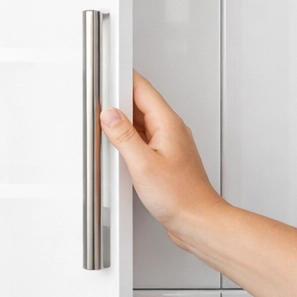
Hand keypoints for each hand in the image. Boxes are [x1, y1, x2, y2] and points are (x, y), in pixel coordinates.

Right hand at [99, 72, 222, 238]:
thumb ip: (123, 136)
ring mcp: (168, 144)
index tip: (105, 75)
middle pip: (140, 103)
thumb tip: (110, 116)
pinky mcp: (164, 158)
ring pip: (140, 122)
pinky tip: (119, 151)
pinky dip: (128, 140)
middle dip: (118, 101)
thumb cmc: (180, 196)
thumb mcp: (143, 164)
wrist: (197, 221)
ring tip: (107, 130)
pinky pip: (142, 139)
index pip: (142, 89)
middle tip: (99, 104)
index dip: (122, 78)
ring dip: (122, 123)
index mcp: (168, 124)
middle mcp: (171, 130)